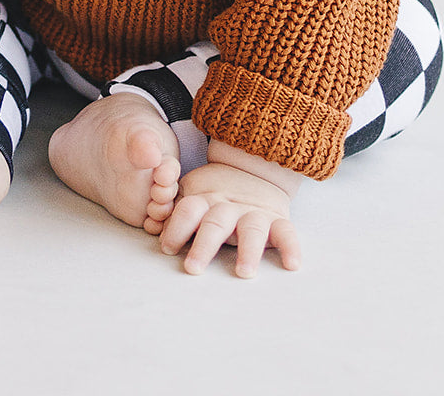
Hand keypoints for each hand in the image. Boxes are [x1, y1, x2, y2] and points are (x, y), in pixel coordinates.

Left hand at [157, 142, 302, 276]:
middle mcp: (229, 206)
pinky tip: (292, 265)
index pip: (188, 210)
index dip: (176, 227)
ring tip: (244, 273)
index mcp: (205, 199)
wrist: (253, 170)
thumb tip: (152, 228)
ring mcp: (254, 212)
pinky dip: (291, 246)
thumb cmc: (213, 194)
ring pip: (251, 229)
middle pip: (215, 223)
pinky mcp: (277, 219)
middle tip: (193, 268)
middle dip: (204, 245)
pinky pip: (287, 232)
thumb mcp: (192, 193)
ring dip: (248, 250)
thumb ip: (174, 211)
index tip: (167, 248)